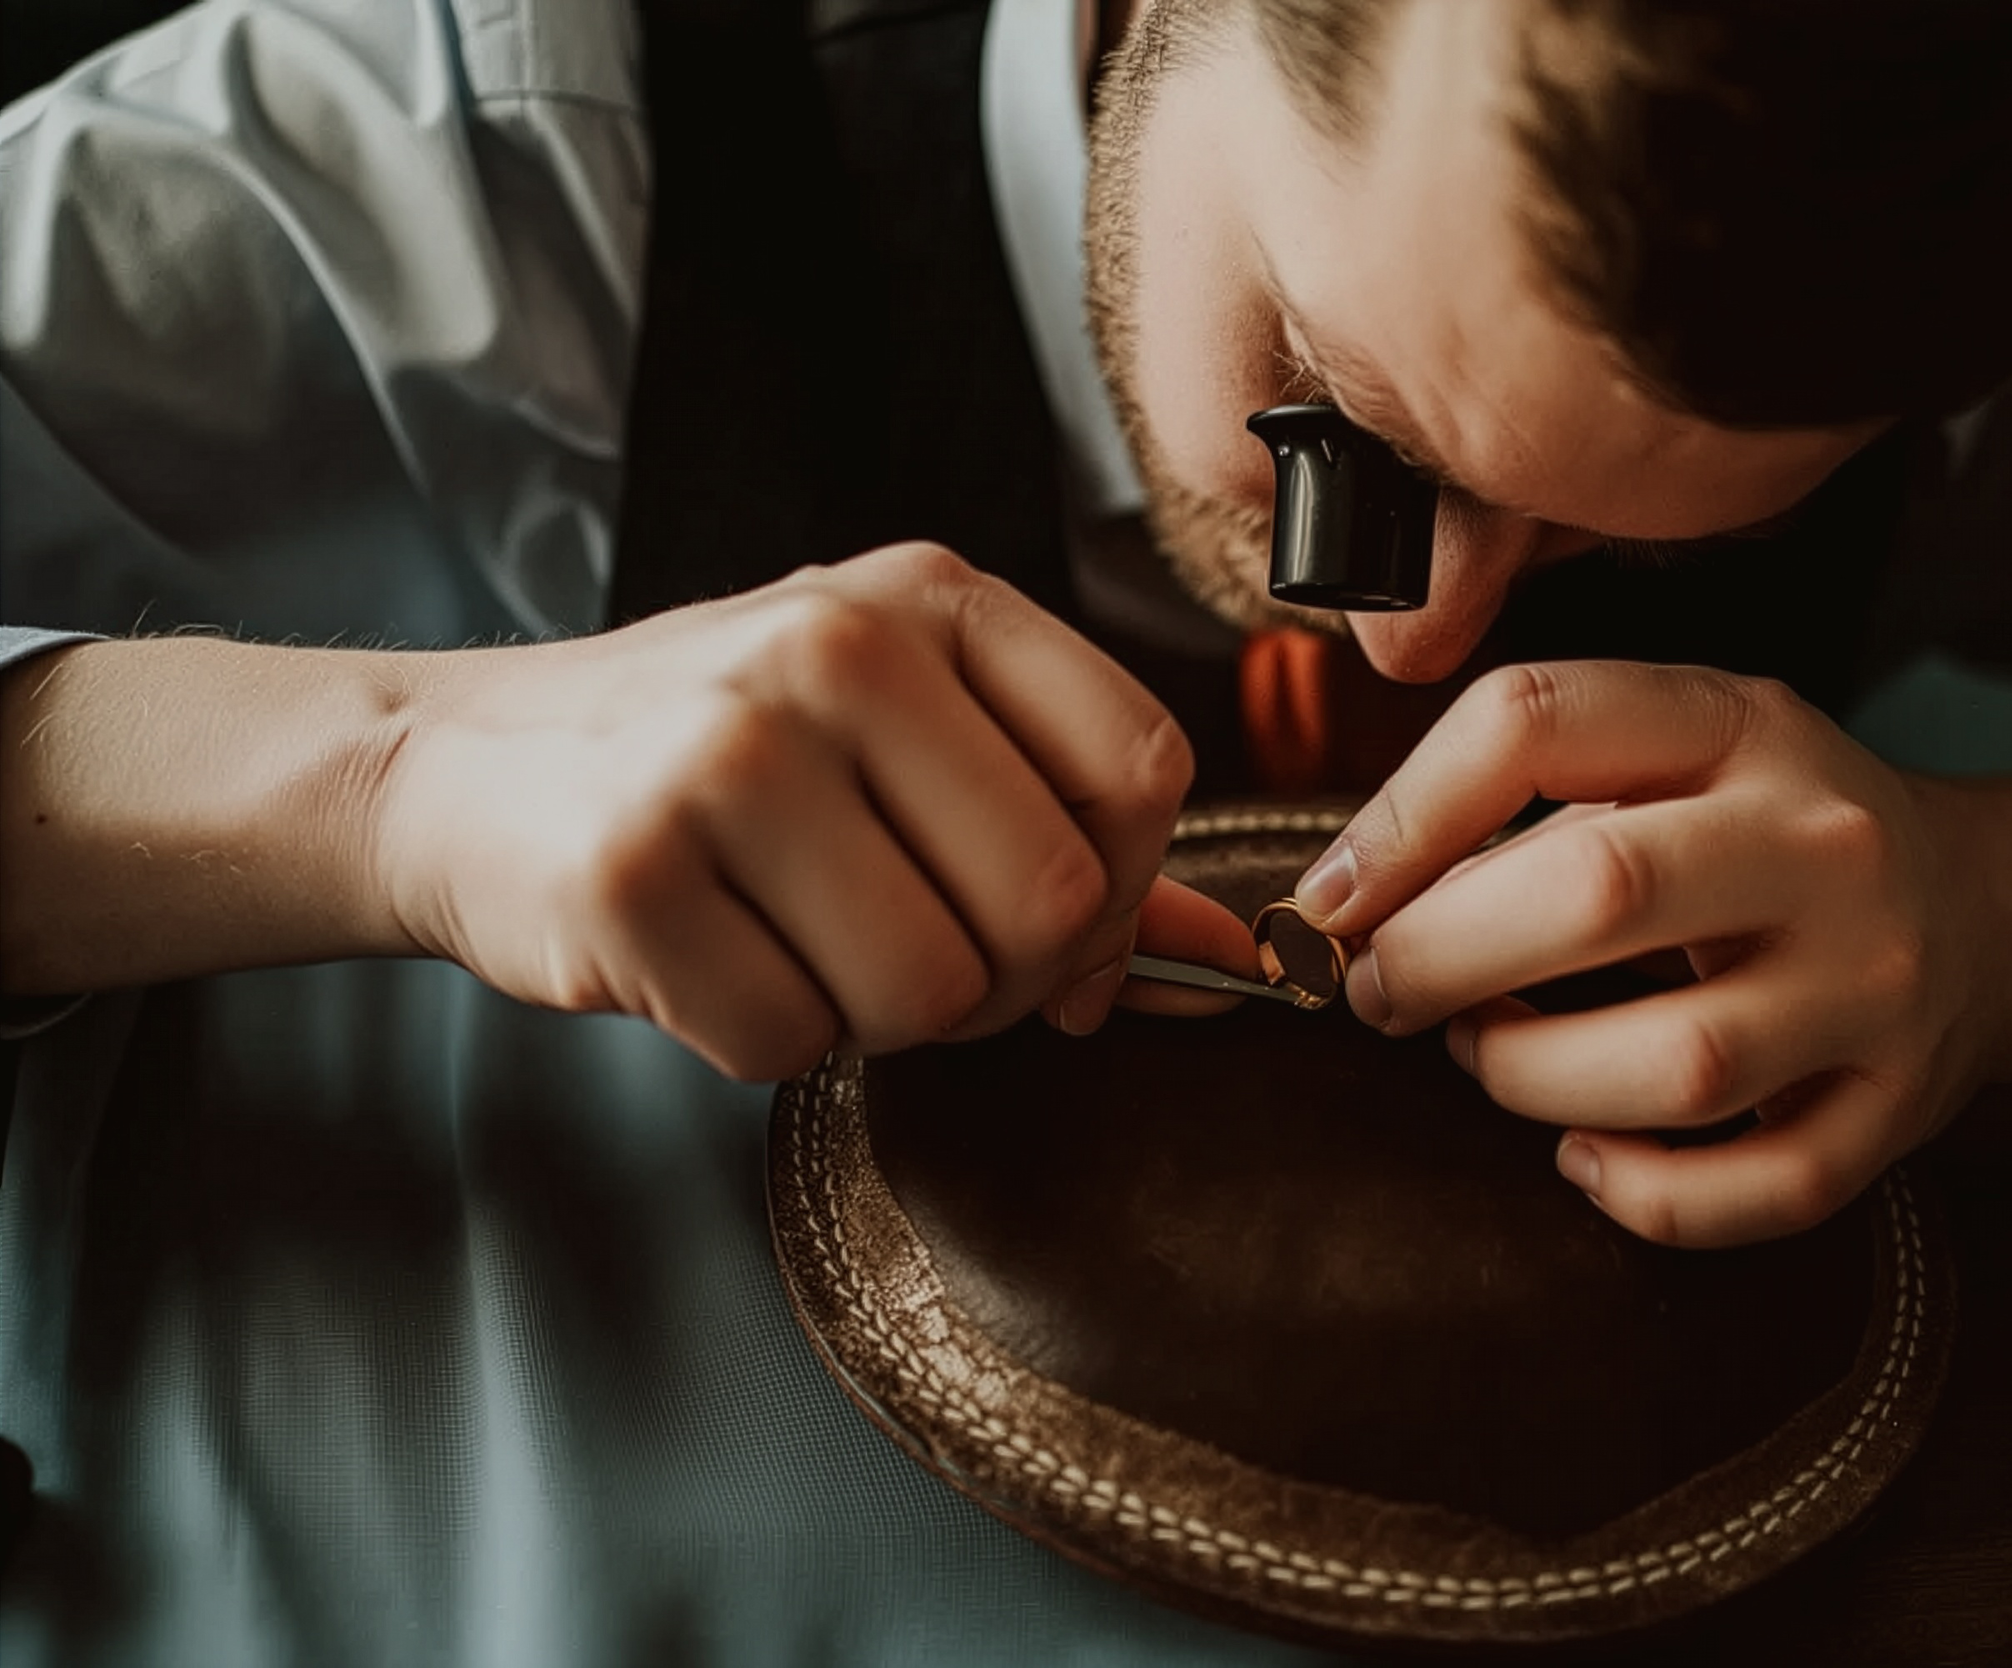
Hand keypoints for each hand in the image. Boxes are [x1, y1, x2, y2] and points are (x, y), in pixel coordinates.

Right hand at [372, 544, 1205, 1077]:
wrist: (461, 771)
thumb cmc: (716, 759)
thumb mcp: (904, 738)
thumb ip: (1073, 833)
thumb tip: (1238, 958)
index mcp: (934, 600)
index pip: (1143, 764)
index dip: (1122, 882)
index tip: (1049, 922)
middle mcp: (839, 649)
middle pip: (1053, 900)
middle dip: (999, 979)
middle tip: (905, 954)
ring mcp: (727, 752)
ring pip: (933, 991)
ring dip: (875, 1018)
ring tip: (795, 942)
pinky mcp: (631, 871)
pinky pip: (790, 1043)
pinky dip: (760, 1040)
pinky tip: (705, 959)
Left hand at [1291, 661, 2011, 1246]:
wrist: (1987, 908)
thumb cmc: (1763, 833)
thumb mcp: (1670, 754)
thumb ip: (1522, 800)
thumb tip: (1343, 908)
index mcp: (1739, 724)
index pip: (1536, 721)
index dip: (1398, 818)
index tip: (1327, 905)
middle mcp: (1823, 842)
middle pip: (1599, 894)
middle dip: (1443, 960)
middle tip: (1384, 994)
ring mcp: (1875, 983)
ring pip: (1676, 1065)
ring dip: (1531, 1079)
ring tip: (1489, 1056)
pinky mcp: (1902, 1108)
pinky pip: (1757, 1191)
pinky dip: (1642, 1193)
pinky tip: (1585, 1153)